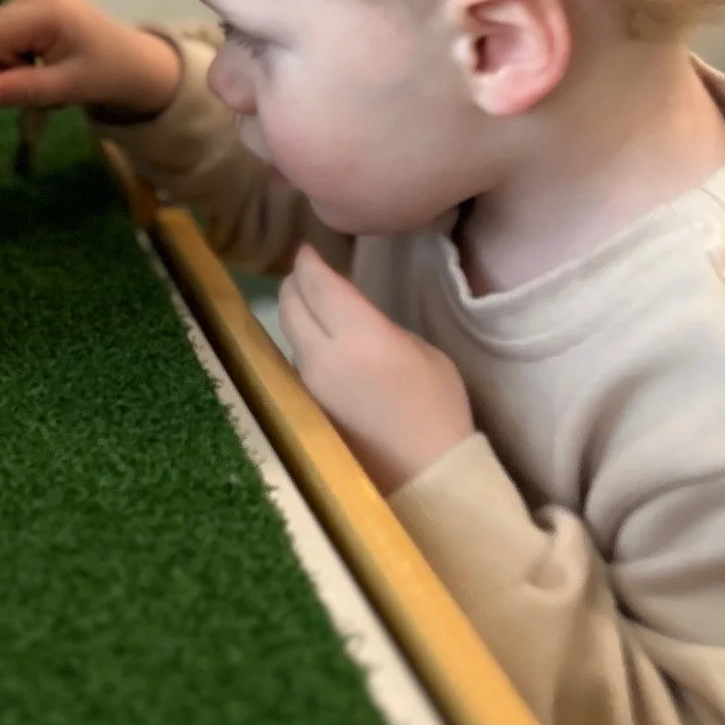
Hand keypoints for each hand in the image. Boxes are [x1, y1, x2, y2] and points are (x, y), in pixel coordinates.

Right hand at [0, 0, 182, 118]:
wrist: (134, 61)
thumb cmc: (106, 74)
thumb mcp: (67, 88)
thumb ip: (25, 89)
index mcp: (46, 9)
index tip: (28, 80)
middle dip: (5, 63)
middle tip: (39, 80)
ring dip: (13, 59)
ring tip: (46, 71)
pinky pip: (8, 27)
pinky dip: (20, 48)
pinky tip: (46, 57)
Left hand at [279, 245, 475, 496]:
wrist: (424, 475)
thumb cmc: (437, 408)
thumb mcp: (422, 351)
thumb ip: (378, 325)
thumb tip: (351, 316)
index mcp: (359, 336)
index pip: (317, 284)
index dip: (308, 261)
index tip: (308, 249)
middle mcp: (322, 356)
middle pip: (290, 304)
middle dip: (295, 282)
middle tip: (307, 273)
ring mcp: (307, 384)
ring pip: (288, 332)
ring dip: (296, 314)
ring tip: (315, 306)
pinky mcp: (303, 405)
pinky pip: (295, 360)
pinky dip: (302, 343)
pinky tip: (320, 343)